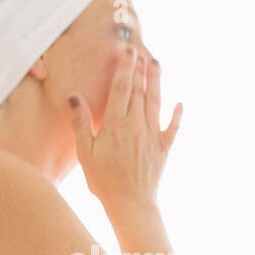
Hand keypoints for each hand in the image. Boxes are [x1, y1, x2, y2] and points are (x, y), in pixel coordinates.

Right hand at [67, 46, 181, 211]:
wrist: (130, 203)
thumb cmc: (103, 180)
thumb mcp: (85, 152)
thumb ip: (80, 122)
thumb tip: (74, 96)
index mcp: (115, 125)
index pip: (121, 89)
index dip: (124, 68)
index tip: (127, 52)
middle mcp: (136, 126)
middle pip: (139, 91)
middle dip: (140, 69)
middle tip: (141, 51)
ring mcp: (152, 136)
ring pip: (156, 102)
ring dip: (157, 82)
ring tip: (157, 64)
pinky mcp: (164, 148)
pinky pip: (173, 128)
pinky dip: (178, 115)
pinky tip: (180, 103)